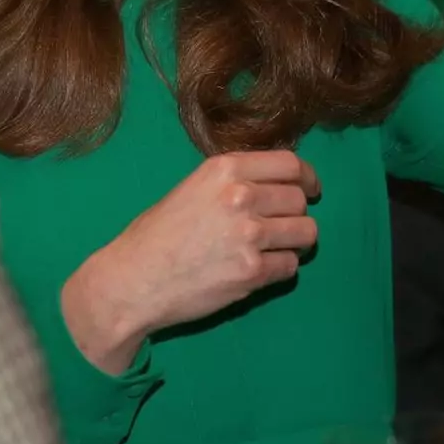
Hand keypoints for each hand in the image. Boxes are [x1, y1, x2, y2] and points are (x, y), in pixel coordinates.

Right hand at [61, 150, 318, 373]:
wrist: (134, 279)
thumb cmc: (157, 233)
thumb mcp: (194, 187)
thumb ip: (234, 182)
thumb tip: (277, 183)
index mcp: (225, 169)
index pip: (290, 163)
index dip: (306, 177)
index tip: (309, 189)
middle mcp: (241, 195)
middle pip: (299, 199)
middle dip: (296, 213)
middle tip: (282, 225)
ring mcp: (249, 234)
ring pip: (306, 232)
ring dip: (295, 241)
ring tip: (276, 247)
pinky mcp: (252, 272)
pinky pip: (291, 265)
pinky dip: (281, 268)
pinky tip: (259, 269)